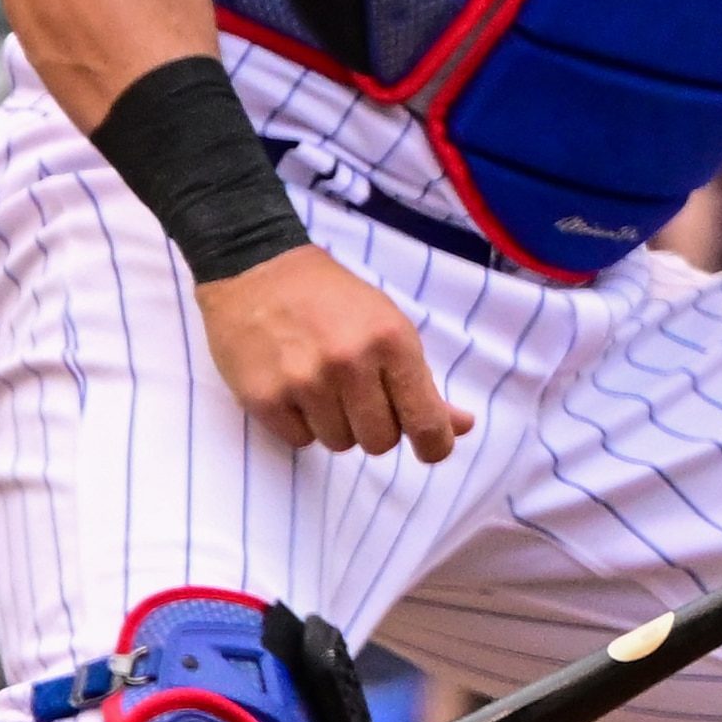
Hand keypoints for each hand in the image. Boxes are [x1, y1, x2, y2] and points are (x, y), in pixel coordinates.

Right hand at [196, 242, 473, 459]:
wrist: (259, 273)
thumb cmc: (335, 301)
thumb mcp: (390, 327)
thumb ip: (423, 382)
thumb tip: (461, 427)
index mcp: (391, 342)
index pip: (425, 421)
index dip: (435, 445)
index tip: (431, 448)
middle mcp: (349, 364)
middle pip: (381, 442)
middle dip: (377, 426)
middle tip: (361, 395)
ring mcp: (304, 382)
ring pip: (340, 444)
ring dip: (337, 425)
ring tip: (324, 386)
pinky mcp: (264, 398)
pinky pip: (300, 440)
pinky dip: (302, 423)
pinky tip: (295, 388)